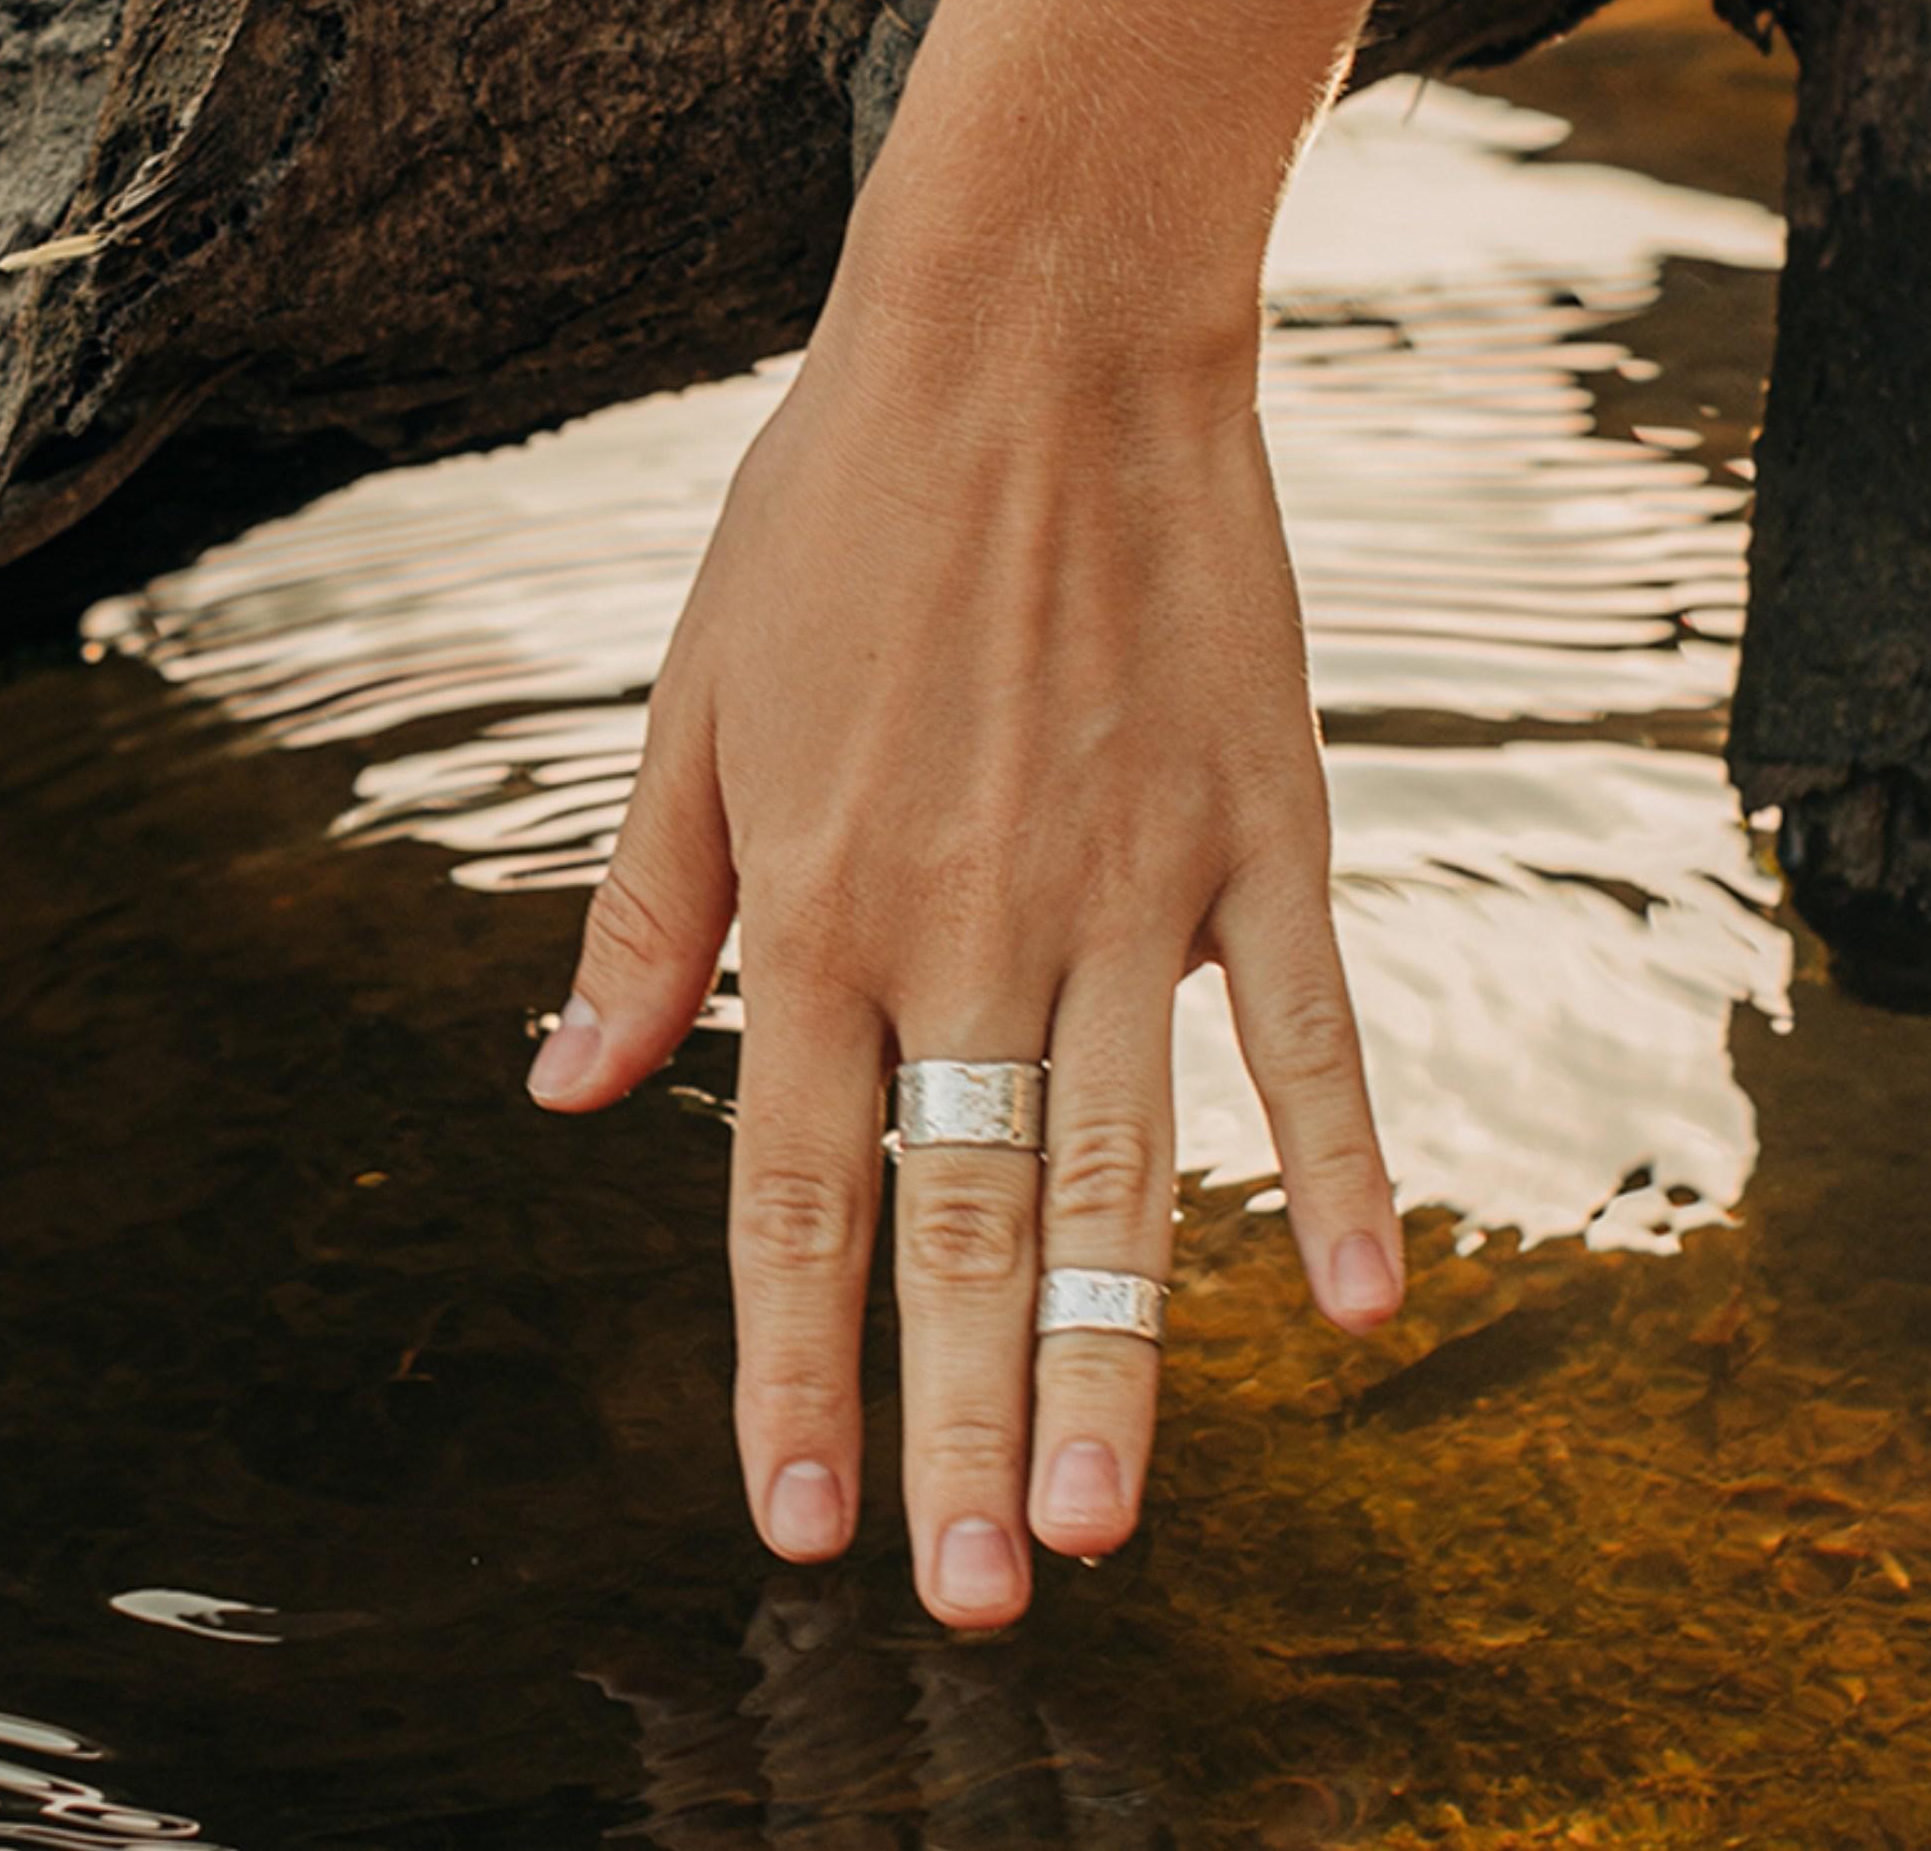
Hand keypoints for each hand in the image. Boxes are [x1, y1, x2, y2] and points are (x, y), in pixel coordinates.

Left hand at [522, 272, 1400, 1629]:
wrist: (1034, 327)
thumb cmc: (841, 508)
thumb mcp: (693, 699)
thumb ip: (647, 911)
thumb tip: (569, 1089)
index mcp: (818, 902)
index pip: (793, 1195)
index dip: (790, 1373)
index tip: (795, 1528)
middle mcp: (969, 921)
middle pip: (960, 1224)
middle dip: (959, 1432)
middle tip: (975, 1603)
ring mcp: (1129, 884)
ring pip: (1124, 1170)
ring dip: (1116, 1361)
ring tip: (1108, 1524)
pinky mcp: (1260, 825)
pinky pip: (1308, 1030)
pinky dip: (1342, 1166)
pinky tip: (1361, 1308)